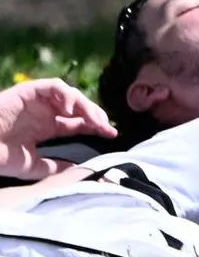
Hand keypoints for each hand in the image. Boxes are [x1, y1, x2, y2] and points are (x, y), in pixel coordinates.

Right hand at [0, 79, 116, 181]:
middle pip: (78, 108)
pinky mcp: (28, 91)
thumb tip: (78, 170)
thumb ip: (54, 166)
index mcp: (47, 127)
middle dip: (95, 115)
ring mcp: (37, 101)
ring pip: (70, 95)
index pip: (78, 123)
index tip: (111, 134)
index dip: (95, 126)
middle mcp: (45, 112)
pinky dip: (66, 94)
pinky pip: (53, 86)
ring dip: (85, 105)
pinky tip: (72, 109)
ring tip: (94, 119)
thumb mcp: (32, 166)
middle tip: (106, 127)